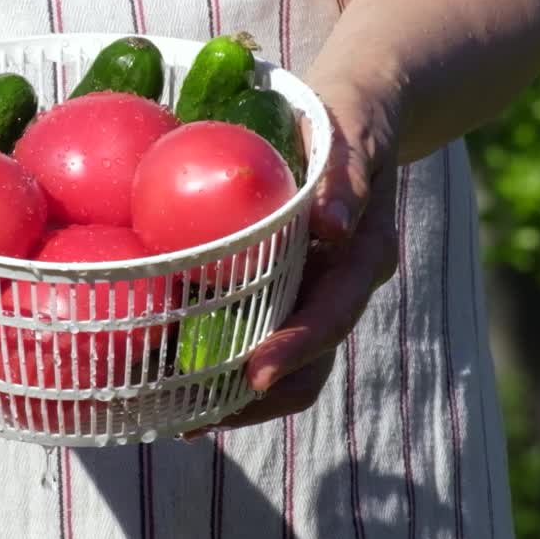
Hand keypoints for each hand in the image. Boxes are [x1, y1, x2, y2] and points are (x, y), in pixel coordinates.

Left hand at [184, 79, 401, 437]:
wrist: (358, 115)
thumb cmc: (345, 118)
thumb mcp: (348, 132)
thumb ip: (345, 177)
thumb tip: (333, 226)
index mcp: (363, 259)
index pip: (332, 317)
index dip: (296, 349)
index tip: (256, 374)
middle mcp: (342, 290)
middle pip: (309, 365)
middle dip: (256, 400)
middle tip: (196, 423)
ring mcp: (315, 297)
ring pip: (287, 370)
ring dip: (237, 400)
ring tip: (178, 420)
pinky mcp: (289, 296)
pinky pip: (262, 343)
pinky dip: (225, 368)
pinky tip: (176, 386)